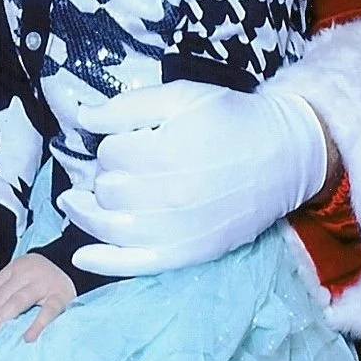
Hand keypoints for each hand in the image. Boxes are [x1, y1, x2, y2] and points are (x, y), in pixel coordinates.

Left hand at [0, 254, 75, 340]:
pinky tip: (27, 338)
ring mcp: (44, 283)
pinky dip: (36, 325)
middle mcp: (28, 272)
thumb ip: (7, 290)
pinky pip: (46, 312)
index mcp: (16, 267)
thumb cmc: (44, 279)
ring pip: (17, 302)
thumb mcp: (23, 276)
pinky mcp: (61, 296)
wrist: (76, 266)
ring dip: (1, 321)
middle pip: (1, 296)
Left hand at [62, 79, 328, 275]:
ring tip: (75, 199)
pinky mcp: (188, 254)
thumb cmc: (231, 119)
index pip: (108, 153)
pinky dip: (103, 262)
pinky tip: (80, 256)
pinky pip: (135, 265)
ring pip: (110, 226)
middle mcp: (170, 198)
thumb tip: (80, 115)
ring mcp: (178, 232)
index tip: (126, 138)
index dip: (109, 142)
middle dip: (103, 174)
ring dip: (88, 212)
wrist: (285, 155)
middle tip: (119, 164)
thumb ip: (126, 106)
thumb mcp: (180, 96)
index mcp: (166, 153)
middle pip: (106, 189)